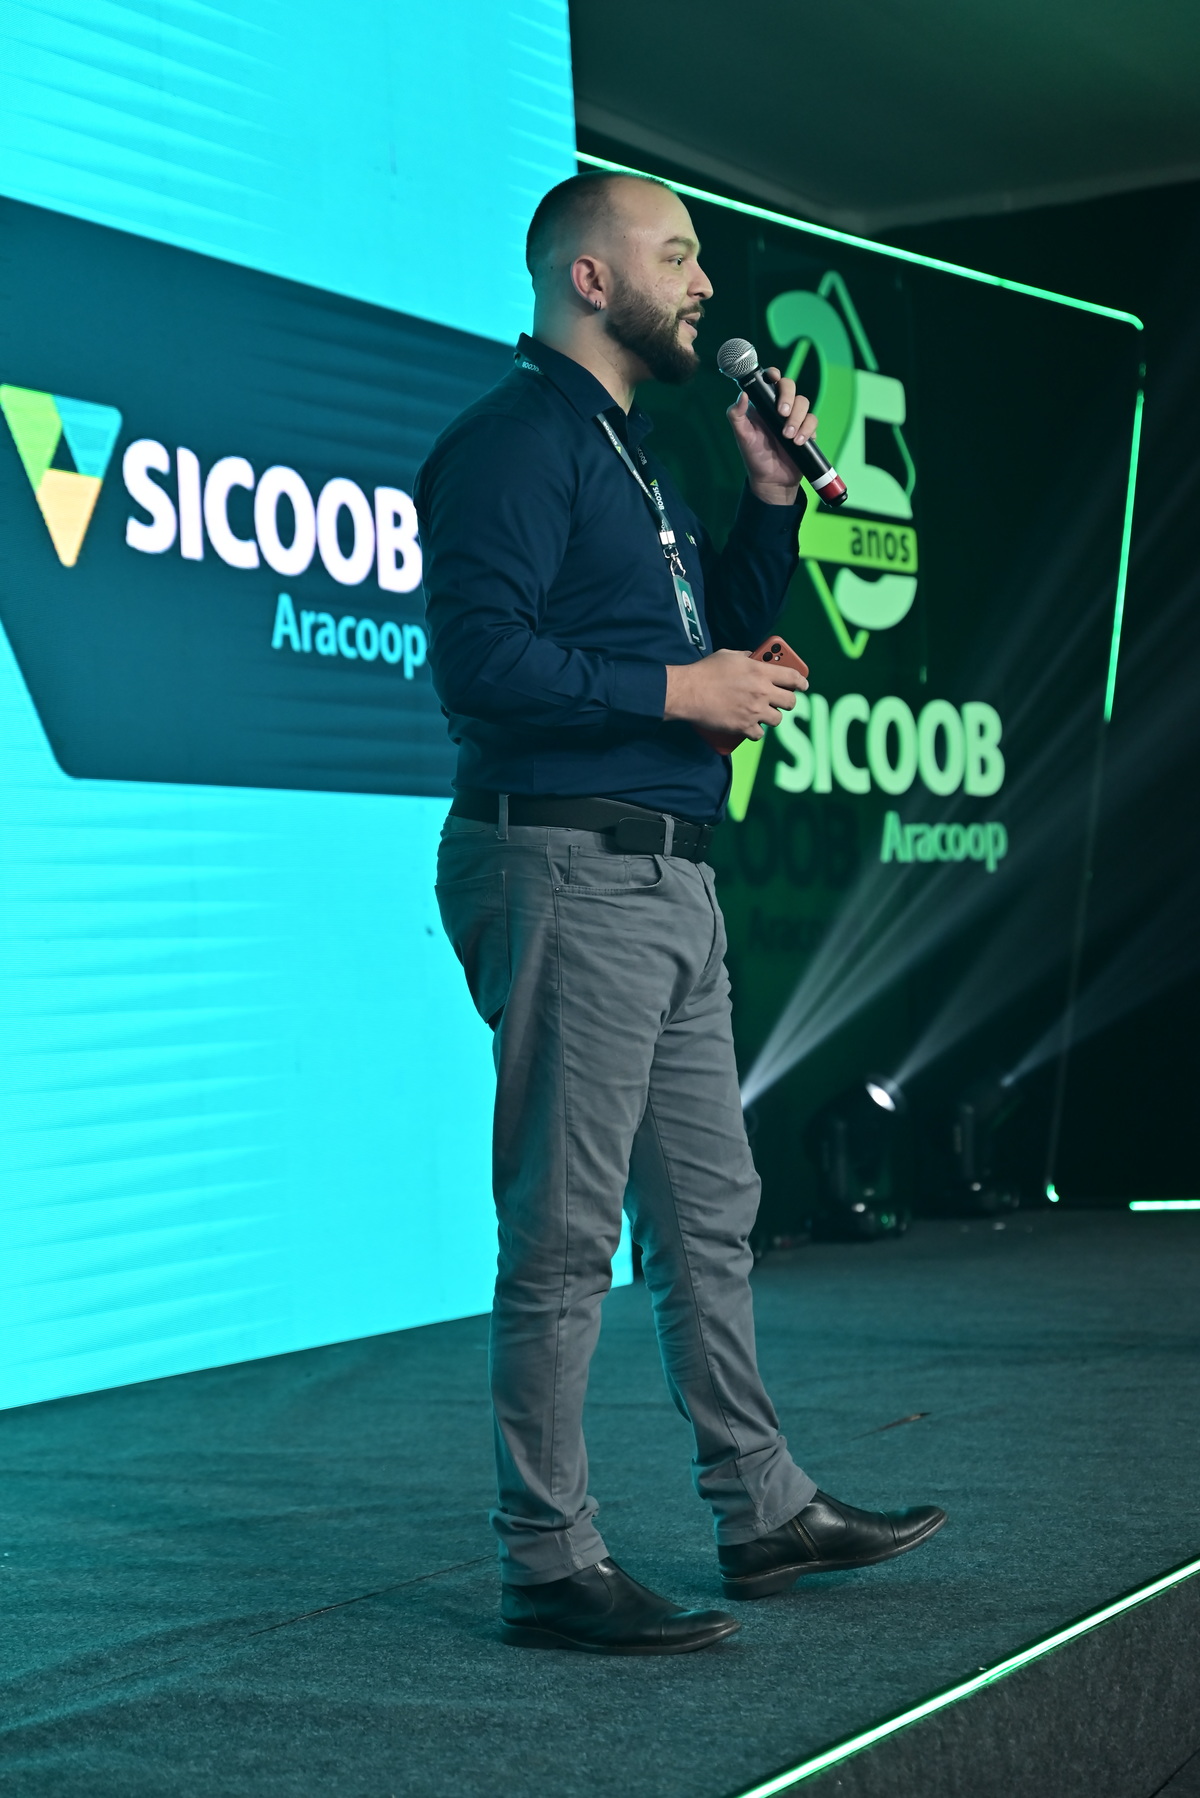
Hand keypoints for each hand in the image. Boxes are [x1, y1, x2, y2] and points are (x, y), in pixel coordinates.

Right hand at [664, 648, 808, 738]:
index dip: (802, 682)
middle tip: (782, 701)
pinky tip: (751, 727)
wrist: (688, 692)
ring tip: (763, 713)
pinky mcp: (743, 726)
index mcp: (761, 671)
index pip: (793, 678)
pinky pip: (760, 734)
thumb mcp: (729, 656)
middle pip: (791, 702)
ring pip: (778, 720)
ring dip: (772, 717)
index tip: (803, 685)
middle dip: (788, 702)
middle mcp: (762, 692)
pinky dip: (756, 731)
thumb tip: (755, 659)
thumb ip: (747, 657)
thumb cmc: (706, 671)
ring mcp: (754, 711)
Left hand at [726, 369, 816, 505]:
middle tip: (782, 413)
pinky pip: (813, 421)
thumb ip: (736, 416)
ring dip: (797, 418)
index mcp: (763, 404)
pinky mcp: (806, 430)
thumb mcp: (742, 436)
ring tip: (787, 437)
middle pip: (790, 386)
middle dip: (788, 397)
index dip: (773, 374)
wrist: (772, 481)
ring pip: (804, 402)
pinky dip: (807, 430)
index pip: (770, 380)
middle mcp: (779, 407)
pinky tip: (798, 442)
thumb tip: (742, 395)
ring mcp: (794, 418)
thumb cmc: (754, 456)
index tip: (773, 378)